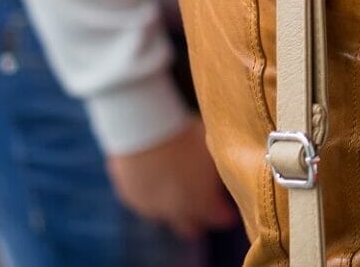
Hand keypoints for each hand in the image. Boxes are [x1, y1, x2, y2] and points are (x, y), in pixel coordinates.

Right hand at [105, 119, 236, 238]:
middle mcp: (176, 213)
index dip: (225, 214)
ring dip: (173, 206)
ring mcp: (150, 207)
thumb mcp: (215, 149)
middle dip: (200, 222)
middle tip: (204, 210)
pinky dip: (152, 193)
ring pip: (165, 216)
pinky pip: (144, 201)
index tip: (230, 211)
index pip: (219, 218)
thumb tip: (228, 172)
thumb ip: (221, 170)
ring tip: (179, 187)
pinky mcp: (130, 196)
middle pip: (191, 229)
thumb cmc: (186, 135)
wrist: (142, 130)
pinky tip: (156, 178)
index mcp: (202, 203)